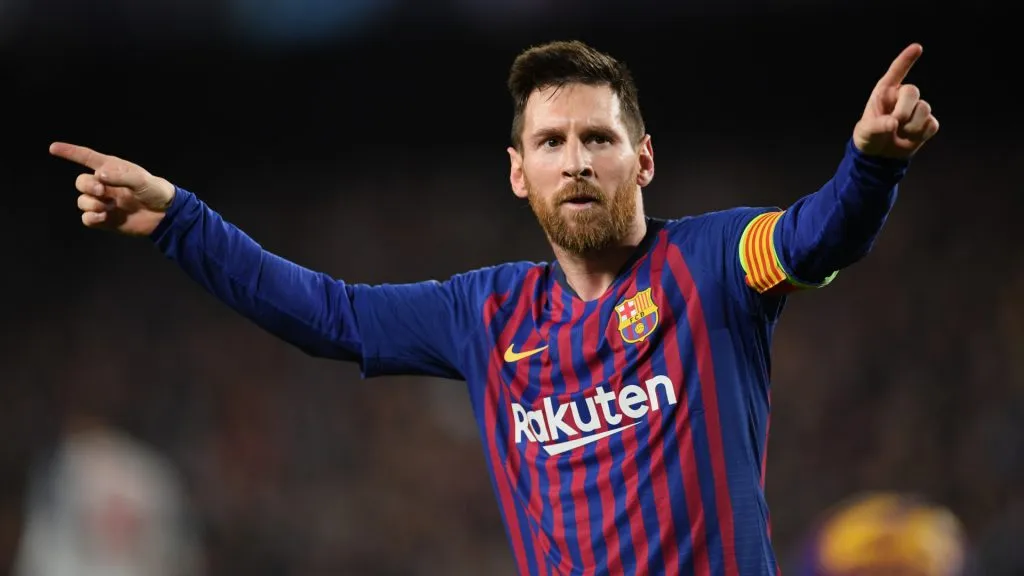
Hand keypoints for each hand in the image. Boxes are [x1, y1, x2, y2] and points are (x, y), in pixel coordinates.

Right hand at [50, 142, 175, 235]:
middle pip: (81, 182)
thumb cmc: (155, 191)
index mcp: (112, 169)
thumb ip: (120, 176)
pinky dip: (90, 217)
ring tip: (105, 207)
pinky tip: (103, 217)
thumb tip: (98, 175)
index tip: (53, 148)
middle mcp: (104, 185)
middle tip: (102, 191)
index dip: (70, 152)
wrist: (165, 215)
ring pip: (82, 201)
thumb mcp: (141, 180)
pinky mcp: (105, 219)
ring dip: (90, 203)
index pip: (86, 158)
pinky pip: (87, 218)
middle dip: (86, 186)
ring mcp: (104, 202)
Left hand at [853, 43, 939, 158]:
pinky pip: (932, 124)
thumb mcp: (866, 132)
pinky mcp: (927, 122)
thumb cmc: (869, 137)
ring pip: (924, 109)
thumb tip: (893, 123)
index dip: (906, 59)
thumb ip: (877, 126)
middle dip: (904, 109)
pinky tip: (911, 138)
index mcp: (884, 93)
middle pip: (913, 91)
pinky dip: (921, 134)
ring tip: (900, 133)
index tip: (917, 47)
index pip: (896, 72)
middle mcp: (902, 97)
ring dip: (912, 126)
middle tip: (895, 123)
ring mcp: (916, 108)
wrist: (879, 155)